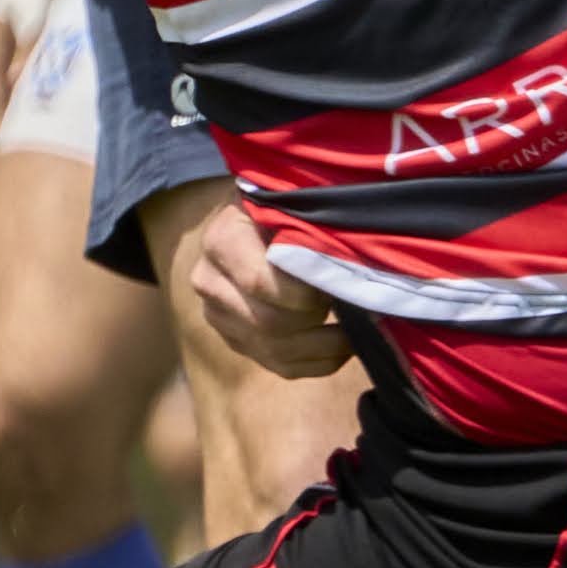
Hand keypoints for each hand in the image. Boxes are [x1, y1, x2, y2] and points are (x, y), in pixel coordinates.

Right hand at [184, 199, 351, 379]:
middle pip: (268, 322)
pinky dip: (322, 361)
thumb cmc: (286, 204)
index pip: (259, 281)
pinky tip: (345, 342)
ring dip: (326, 343)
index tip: (335, 277)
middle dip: (316, 316)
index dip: (304, 290)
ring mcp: (220, 316)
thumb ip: (309, 225)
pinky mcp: (238, 341)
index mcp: (222, 240)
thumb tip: (351, 256)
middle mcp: (209, 282)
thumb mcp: (291, 200)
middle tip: (348, 298)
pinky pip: (283, 368)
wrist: (259, 217)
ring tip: (357, 323)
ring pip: (276, 351)